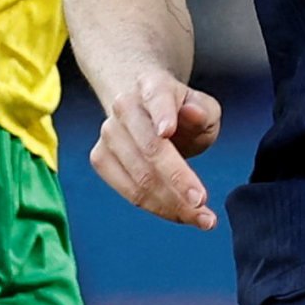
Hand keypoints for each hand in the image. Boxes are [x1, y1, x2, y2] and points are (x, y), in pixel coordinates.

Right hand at [90, 66, 222, 228]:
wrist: (145, 110)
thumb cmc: (180, 112)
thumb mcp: (203, 108)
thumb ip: (203, 112)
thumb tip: (192, 113)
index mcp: (153, 86)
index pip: (157, 98)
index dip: (162, 114)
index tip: (167, 131)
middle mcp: (125, 107)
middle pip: (150, 148)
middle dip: (178, 179)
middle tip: (203, 202)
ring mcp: (109, 133)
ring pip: (140, 177)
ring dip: (173, 203)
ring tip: (203, 218)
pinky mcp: (101, 159)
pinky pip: (130, 192)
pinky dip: (159, 208)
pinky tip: (182, 215)